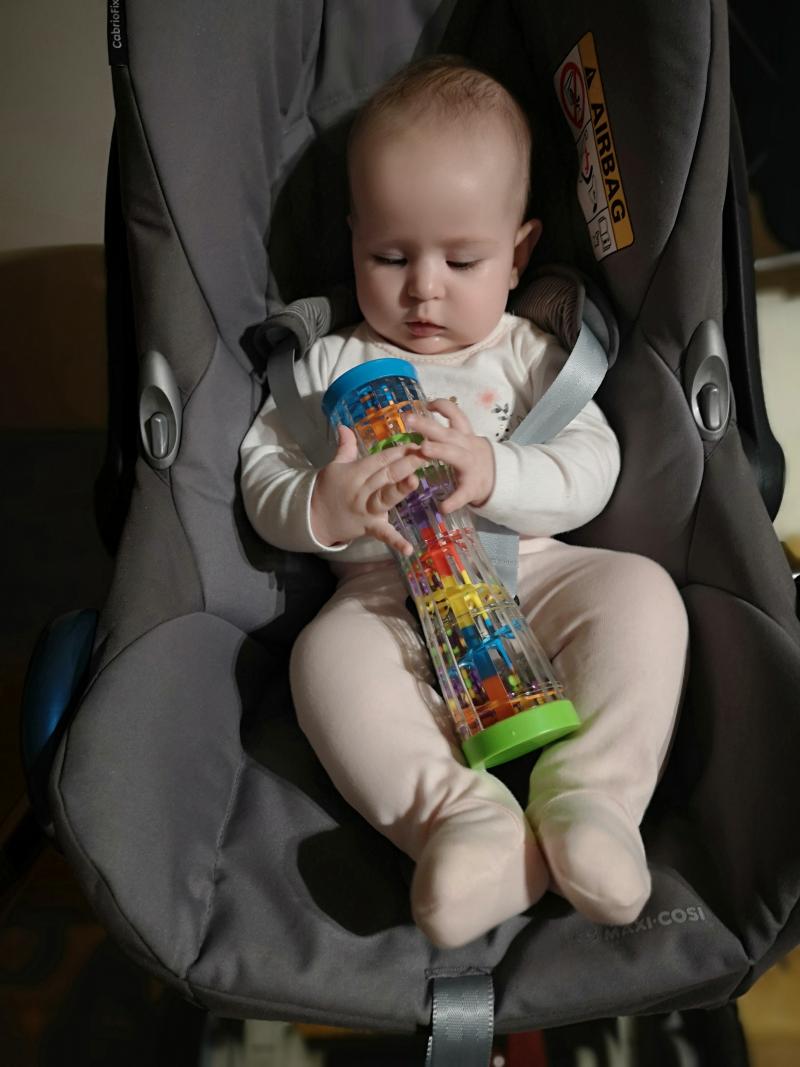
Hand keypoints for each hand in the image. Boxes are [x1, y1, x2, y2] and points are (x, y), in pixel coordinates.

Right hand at [310, 425, 420, 554]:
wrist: (313, 517)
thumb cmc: (328, 489)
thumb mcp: (335, 465)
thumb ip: (345, 447)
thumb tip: (343, 425)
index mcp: (356, 472)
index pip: (381, 458)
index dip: (399, 450)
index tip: (417, 442)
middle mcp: (362, 490)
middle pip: (386, 475)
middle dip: (407, 463)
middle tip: (428, 453)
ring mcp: (366, 509)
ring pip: (385, 497)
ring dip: (401, 489)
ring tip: (415, 480)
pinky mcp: (369, 527)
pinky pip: (383, 534)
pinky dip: (396, 542)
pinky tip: (409, 548)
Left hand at [405, 399, 494, 513]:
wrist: (499, 480)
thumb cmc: (472, 458)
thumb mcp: (463, 442)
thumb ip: (444, 433)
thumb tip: (418, 419)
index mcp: (464, 436)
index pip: (455, 415)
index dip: (442, 406)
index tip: (426, 404)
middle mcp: (468, 447)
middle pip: (449, 433)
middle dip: (429, 425)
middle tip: (409, 420)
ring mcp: (471, 467)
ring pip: (456, 456)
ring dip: (440, 450)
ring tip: (423, 449)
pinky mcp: (472, 488)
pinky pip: (462, 494)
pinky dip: (453, 501)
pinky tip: (443, 508)